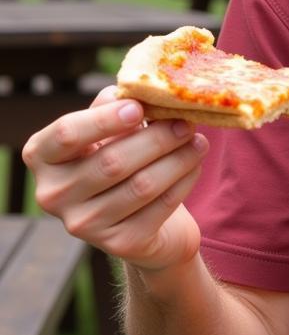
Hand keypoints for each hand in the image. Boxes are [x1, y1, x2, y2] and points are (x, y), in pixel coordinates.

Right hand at [22, 87, 207, 272]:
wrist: (143, 220)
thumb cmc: (123, 159)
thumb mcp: (112, 130)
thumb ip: (117, 108)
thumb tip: (136, 91)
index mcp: (43, 156)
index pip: (66, 135)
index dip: (104, 120)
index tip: (139, 108)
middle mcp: (54, 194)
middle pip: (112, 162)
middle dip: (157, 138)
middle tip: (187, 122)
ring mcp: (84, 224)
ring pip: (141, 185)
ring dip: (178, 158)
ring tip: (199, 141)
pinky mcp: (119, 244)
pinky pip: (160, 206)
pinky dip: (184, 180)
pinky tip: (195, 164)